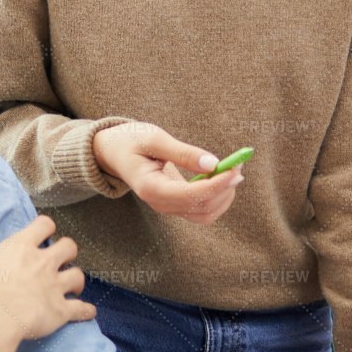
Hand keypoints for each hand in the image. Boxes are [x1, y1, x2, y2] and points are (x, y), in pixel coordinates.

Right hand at [0, 215, 90, 342]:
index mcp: (23, 246)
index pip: (45, 224)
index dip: (46, 228)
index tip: (43, 232)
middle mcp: (44, 262)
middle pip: (69, 246)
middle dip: (67, 252)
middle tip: (58, 259)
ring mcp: (56, 286)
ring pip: (78, 277)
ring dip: (75, 281)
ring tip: (71, 287)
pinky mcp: (62, 310)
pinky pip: (81, 309)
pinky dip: (85, 311)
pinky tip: (86, 313)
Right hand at [92, 122, 242, 224]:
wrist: (114, 152)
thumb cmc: (131, 141)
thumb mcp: (154, 138)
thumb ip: (183, 152)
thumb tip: (213, 164)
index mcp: (150, 188)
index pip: (190, 196)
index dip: (216, 185)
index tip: (234, 169)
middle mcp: (159, 203)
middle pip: (201, 208)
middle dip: (224, 188)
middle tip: (238, 163)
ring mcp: (167, 206)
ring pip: (205, 213)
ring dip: (224, 195)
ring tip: (233, 170)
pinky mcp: (175, 204)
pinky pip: (202, 209)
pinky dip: (217, 196)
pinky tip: (222, 177)